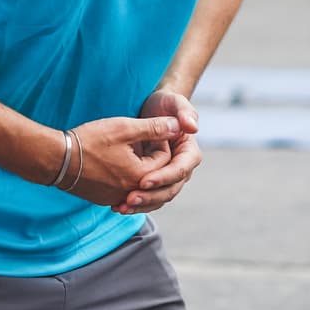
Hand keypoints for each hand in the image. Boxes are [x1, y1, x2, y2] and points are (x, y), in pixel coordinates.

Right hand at [61, 116, 179, 206]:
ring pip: (140, 185)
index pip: (165, 160)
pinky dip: (128, 180)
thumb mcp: (124, 128)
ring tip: (132, 151)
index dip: (161, 141)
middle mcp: (131, 193)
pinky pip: (125, 192)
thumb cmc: (90, 141)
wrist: (57, 159)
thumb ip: (154, 128)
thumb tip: (178, 126)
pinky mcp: (104, 200)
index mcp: (140, 175)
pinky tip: (119, 165)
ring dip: (141, 170)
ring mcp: (116, 199)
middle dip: (153, 156)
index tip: (150, 129)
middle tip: (143, 139)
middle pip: (155, 175)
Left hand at [119, 89, 201, 214]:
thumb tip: (192, 127)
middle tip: (129, 199)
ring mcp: (168, 176)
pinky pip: (148, 197)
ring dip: (141, 205)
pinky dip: (135, 204)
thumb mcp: (174, 102)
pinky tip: (117, 206)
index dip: (163, 177)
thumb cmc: (165, 103)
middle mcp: (181, 168)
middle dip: (150, 197)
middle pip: (170, 189)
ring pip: (158, 198)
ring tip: (121, 207)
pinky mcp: (155, 180)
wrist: (153, 109)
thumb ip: (184, 112)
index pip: (180, 170)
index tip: (144, 181)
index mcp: (189, 153)